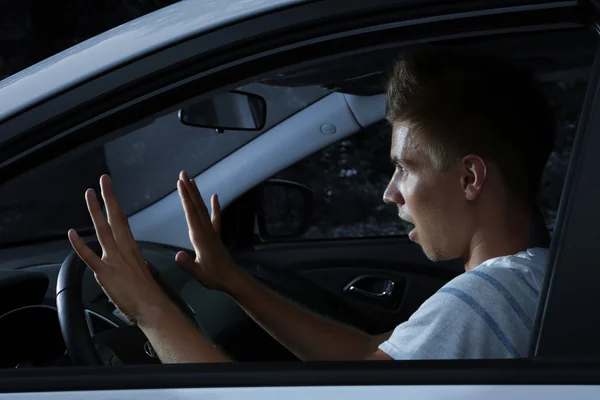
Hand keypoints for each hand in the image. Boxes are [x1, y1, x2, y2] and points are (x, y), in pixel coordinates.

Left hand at [68, 175, 169, 324]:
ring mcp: (114, 259)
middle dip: (109, 197)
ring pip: (103, 230)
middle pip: (116, 218)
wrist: (152, 307)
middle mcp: (124, 249)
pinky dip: (80, 244)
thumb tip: (127, 261)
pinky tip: (72, 233)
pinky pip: (90, 256)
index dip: (115, 203)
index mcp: (132, 248)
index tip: (110, 189)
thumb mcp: (141, 271)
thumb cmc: (148, 294)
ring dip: (96, 211)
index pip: (122, 220)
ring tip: (90, 194)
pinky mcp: (106, 272)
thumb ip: (130, 263)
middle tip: (103, 180)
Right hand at [175, 171, 238, 290]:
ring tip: (192, 180)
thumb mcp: (198, 273)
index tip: (180, 183)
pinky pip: (215, 217)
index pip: (190, 213)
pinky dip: (215, 206)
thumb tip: (177, 255)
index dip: (185, 198)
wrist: (231, 278)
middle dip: (188, 189)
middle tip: (182, 173)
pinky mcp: (216, 235)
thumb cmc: (213, 277)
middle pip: (196, 206)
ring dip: (197, 194)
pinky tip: (215, 196)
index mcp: (199, 237)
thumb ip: (188, 264)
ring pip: (203, 208)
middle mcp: (206, 230)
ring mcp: (212, 231)